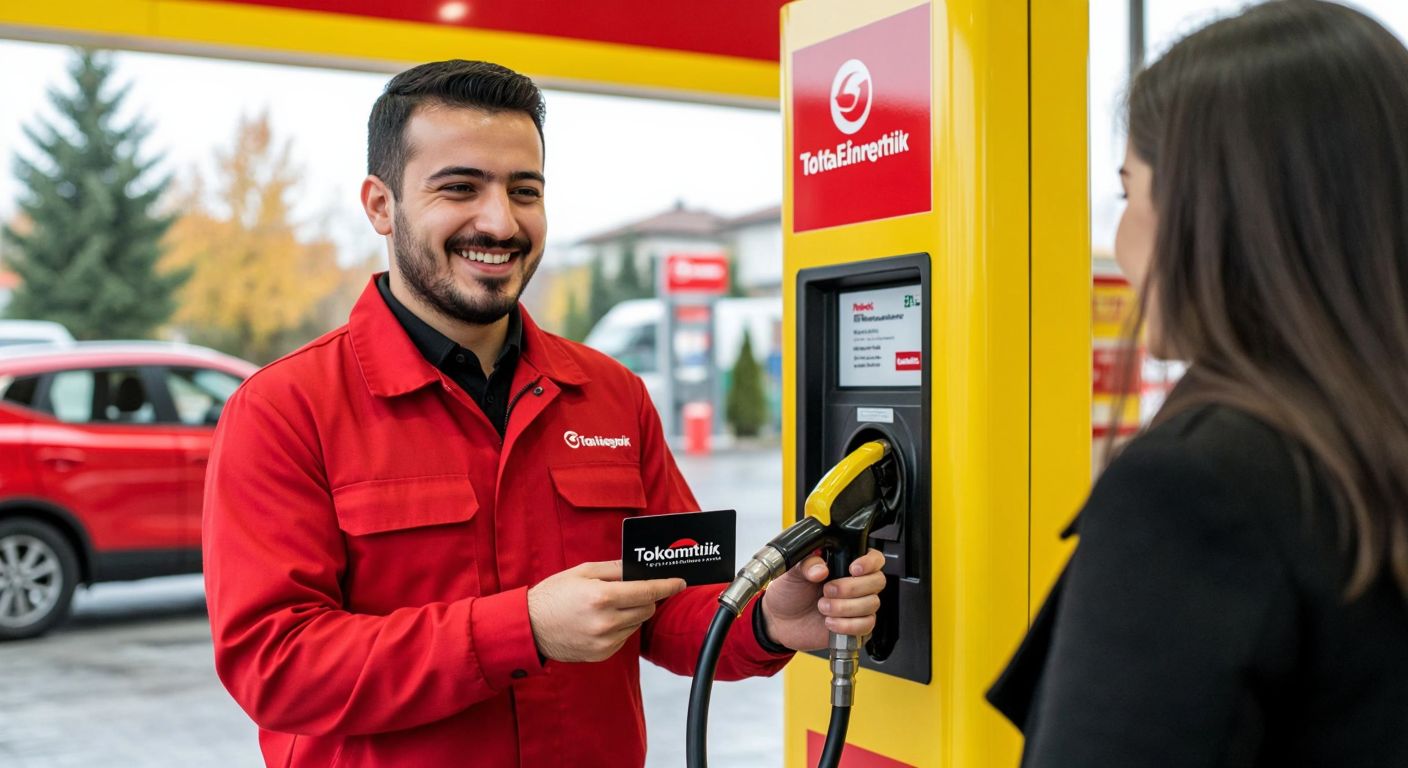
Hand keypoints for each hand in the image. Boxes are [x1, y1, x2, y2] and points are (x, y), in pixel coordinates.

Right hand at [527, 560, 685, 662]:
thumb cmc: (553, 595)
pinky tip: (602, 620)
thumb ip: (615, 569)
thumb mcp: (583, 571)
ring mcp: (605, 641)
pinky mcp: (602, 654)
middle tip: (635, 590)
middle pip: (647, 609)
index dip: (667, 586)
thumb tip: (639, 568)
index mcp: (603, 597)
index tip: (679, 583)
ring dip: (633, 613)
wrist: (530, 628)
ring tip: (610, 605)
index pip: (648, 592)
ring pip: (636, 624)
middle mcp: (606, 622)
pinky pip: (624, 638)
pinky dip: (621, 627)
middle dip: (647, 598)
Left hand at [758, 548, 885, 651]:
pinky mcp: (856, 626)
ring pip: (871, 604)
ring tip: (823, 607)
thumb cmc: (789, 592)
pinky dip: (848, 625)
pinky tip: (830, 622)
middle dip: (852, 587)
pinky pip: (866, 625)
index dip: (869, 563)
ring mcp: (858, 605)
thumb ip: (806, 564)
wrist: (780, 621)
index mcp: (844, 564)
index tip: (853, 569)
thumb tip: (821, 568)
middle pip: (877, 581)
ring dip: (845, 607)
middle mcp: (856, 583)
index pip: (874, 558)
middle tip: (827, 590)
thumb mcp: (792, 572)